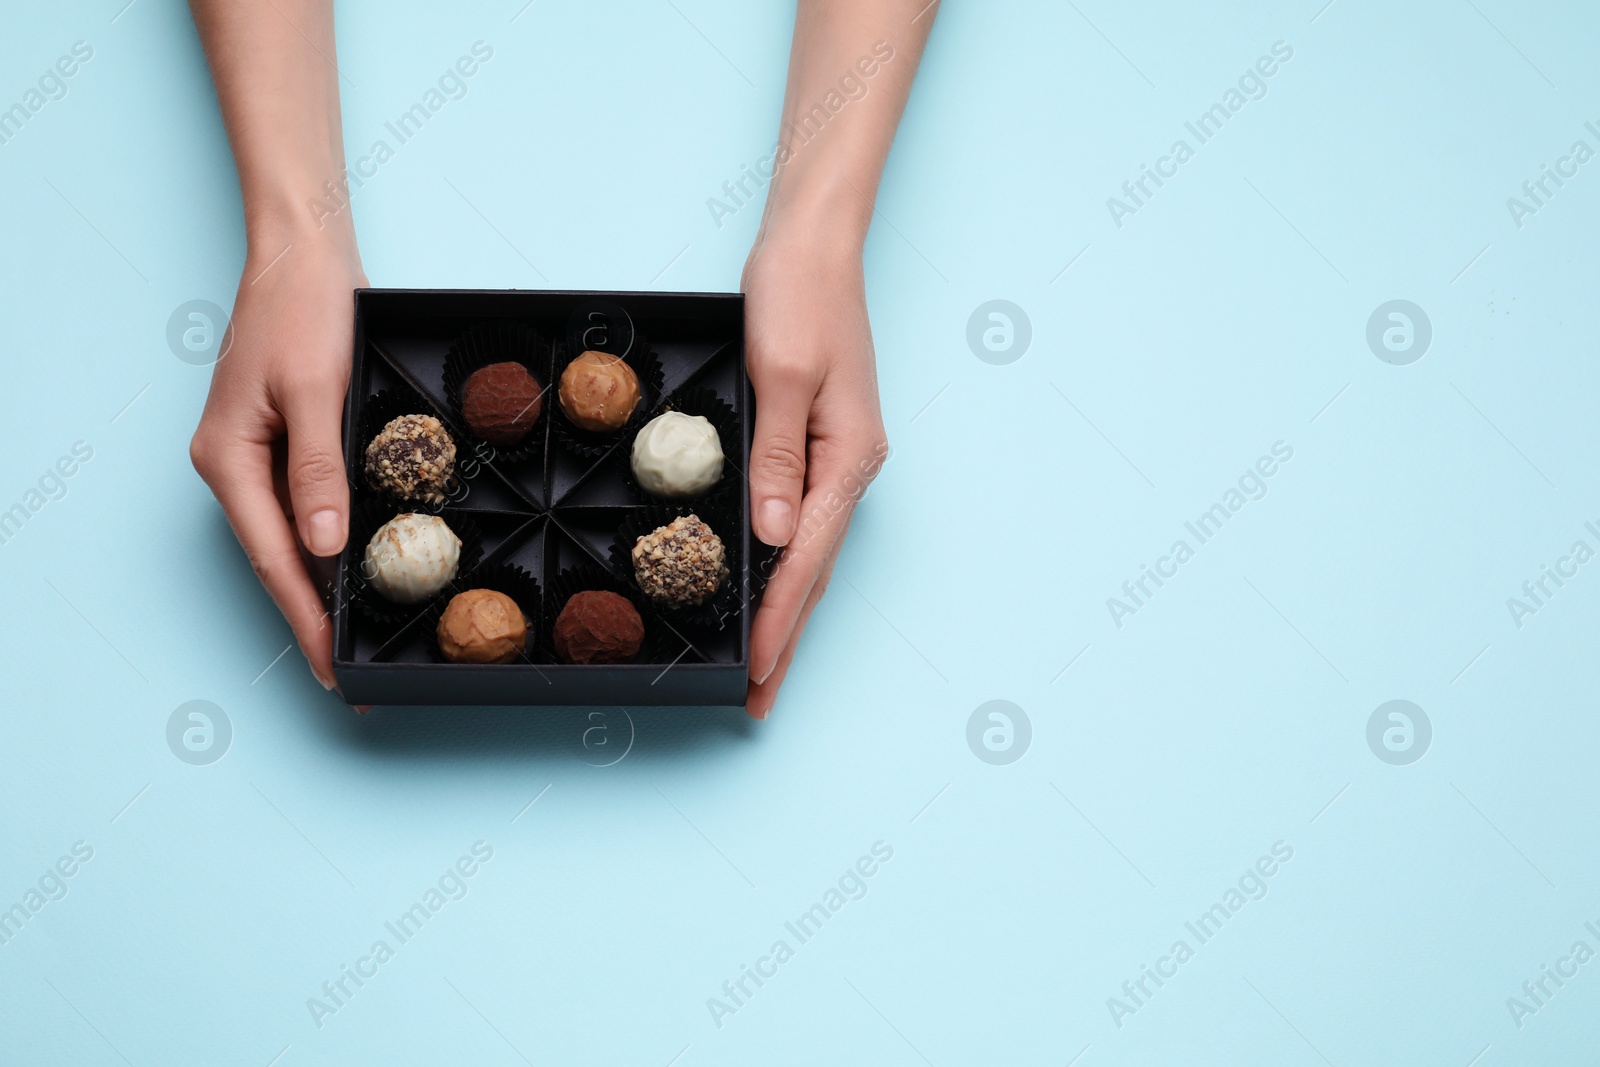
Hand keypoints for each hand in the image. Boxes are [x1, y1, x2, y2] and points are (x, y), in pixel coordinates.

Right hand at [189, 231, 366, 690]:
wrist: (303, 252)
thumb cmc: (305, 309)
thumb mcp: (317, 389)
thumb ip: (319, 470)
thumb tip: (323, 547)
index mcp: (229, 459)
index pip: (275, 559)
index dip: (306, 617)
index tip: (330, 668)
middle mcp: (234, 466)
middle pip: (278, 560)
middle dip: (312, 617)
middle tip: (346, 678)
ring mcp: (256, 456)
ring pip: (292, 539)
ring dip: (322, 587)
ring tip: (352, 639)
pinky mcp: (284, 441)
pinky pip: (305, 508)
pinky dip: (330, 543)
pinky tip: (354, 571)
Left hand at [741, 228, 888, 718]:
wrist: (814, 243)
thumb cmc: (797, 296)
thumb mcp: (778, 375)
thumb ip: (776, 460)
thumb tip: (774, 538)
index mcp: (846, 457)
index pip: (807, 560)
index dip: (779, 622)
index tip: (757, 674)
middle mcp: (850, 466)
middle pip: (815, 572)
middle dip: (788, 639)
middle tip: (759, 700)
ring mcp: (837, 457)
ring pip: (810, 554)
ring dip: (787, 611)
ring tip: (764, 666)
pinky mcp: (819, 443)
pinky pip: (802, 521)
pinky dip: (784, 565)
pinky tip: (766, 586)